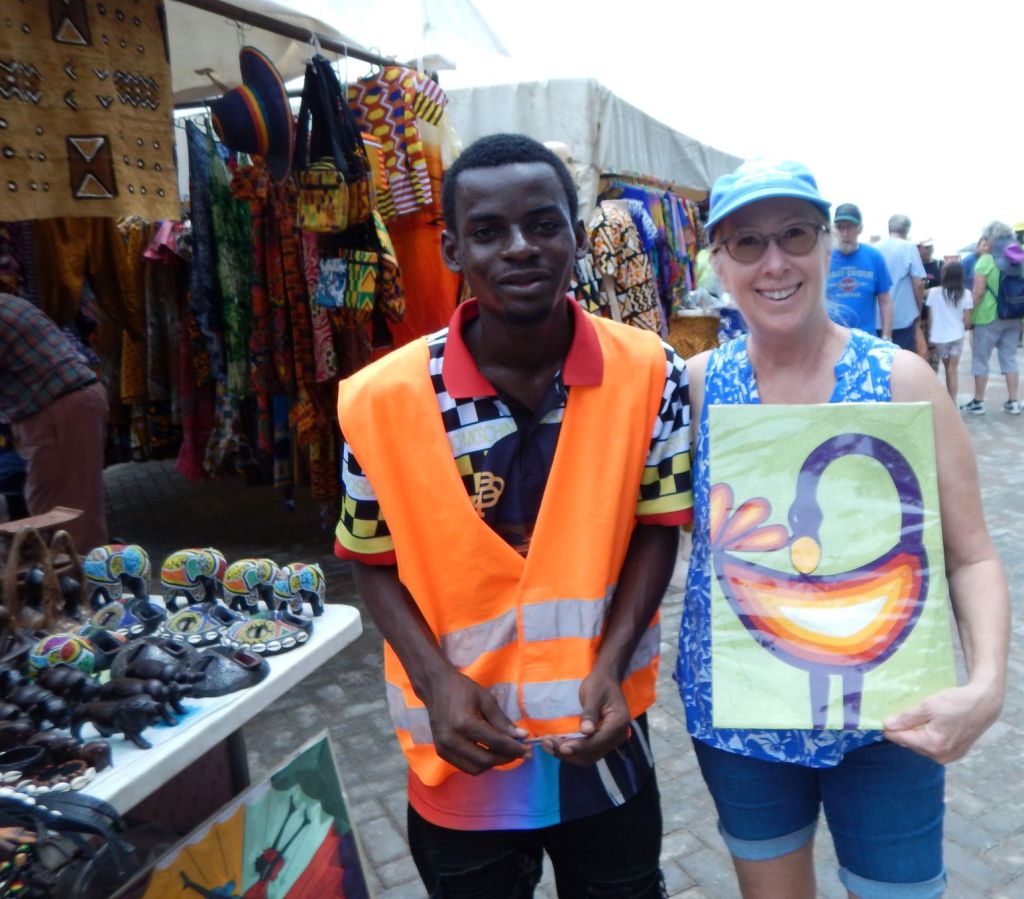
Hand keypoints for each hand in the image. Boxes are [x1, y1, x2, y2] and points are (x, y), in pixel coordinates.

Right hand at [422, 669, 527, 775]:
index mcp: (464, 723)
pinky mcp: (441, 752)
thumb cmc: (463, 689)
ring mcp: (444, 748)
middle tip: (519, 752)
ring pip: (475, 768)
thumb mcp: (486, 700)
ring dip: (493, 763)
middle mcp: (452, 740)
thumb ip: (503, 721)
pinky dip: (480, 764)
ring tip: (504, 752)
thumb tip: (522, 737)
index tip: (528, 750)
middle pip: (486, 760)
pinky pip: (465, 766)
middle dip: (506, 759)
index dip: (514, 749)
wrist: (436, 687)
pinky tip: (488, 752)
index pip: (495, 743)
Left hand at [541, 669, 630, 766]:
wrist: (606, 680)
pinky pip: (587, 752)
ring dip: (568, 755)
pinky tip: (557, 745)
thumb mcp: (593, 693)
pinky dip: (572, 751)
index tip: (562, 747)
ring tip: (548, 746)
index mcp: (618, 723)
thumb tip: (586, 732)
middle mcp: (617, 736)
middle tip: (547, 744)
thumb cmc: (599, 684)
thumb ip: (590, 713)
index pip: (598, 742)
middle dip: (569, 752)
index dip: (580, 747)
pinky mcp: (601, 741)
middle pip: (592, 753)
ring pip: (588, 756)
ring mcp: (610, 740)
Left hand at [883, 682, 1002, 763]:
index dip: (890, 730)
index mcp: (932, 745)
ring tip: (915, 718)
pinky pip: (934, 747)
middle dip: (904, 731)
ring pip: (922, 746)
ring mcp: (950, 757)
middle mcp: (941, 756)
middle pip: (912, 744)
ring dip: (916, 734)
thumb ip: (906, 718)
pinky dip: (928, 737)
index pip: (902, 739)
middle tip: (898, 716)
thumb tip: (887, 725)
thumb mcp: (927, 707)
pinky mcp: (957, 753)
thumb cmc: (956, 703)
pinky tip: (929, 725)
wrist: (984, 704)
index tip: (880, 722)